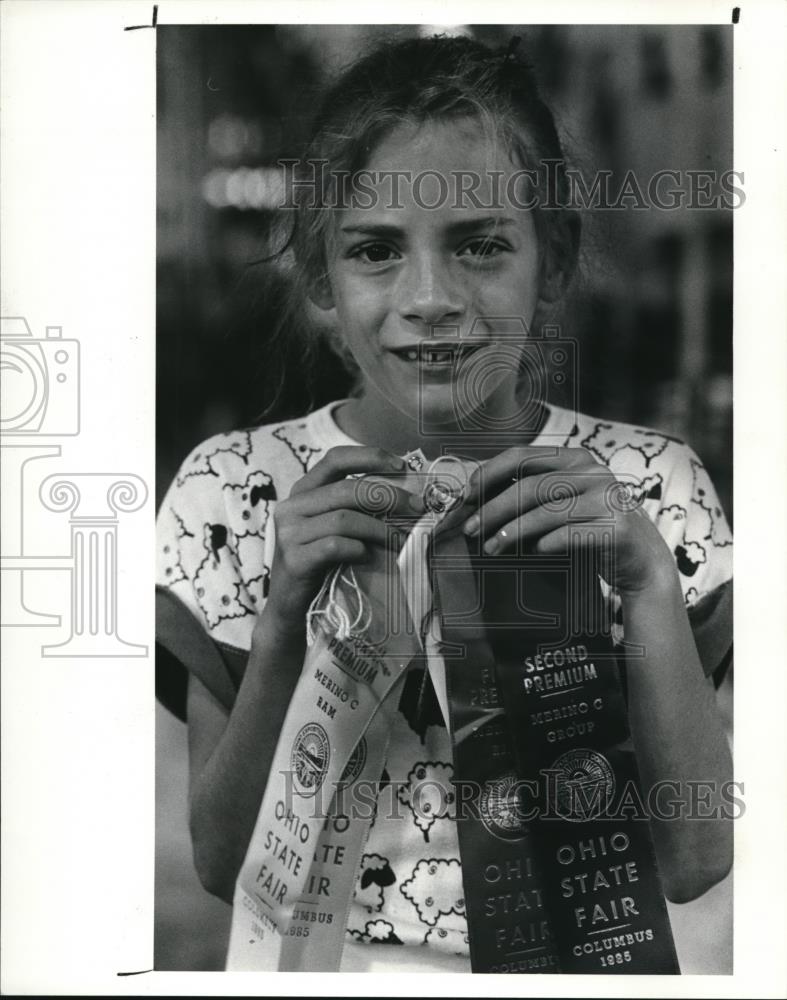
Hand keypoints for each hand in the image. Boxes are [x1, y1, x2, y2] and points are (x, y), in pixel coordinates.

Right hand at [263, 446, 422, 633]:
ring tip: (399, 540)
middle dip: (388, 496)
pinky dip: (359, 550)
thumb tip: (406, 495)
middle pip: (347, 490)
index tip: (402, 467)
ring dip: (380, 529)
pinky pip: (335, 546)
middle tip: (417, 508)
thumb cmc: (321, 564)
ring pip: (344, 519)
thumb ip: (355, 508)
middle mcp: (291, 507)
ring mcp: (289, 533)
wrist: (290, 607)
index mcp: (303, 491)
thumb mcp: (333, 528)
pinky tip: (367, 557)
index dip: (370, 457)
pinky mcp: (294, 560)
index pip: (335, 459)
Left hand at [462, 446, 676, 595]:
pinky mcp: (617, 526)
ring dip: (512, 531)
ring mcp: (608, 497)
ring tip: (491, 547)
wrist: (640, 562)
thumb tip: (477, 501)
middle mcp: (593, 472)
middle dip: (493, 508)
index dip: (489, 473)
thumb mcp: (562, 504)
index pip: (522, 456)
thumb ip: (531, 495)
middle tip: (471, 529)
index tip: (467, 496)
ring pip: (546, 511)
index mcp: (575, 458)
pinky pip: (571, 533)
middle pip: (530, 486)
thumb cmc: (590, 531)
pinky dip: (546, 543)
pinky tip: (533, 552)